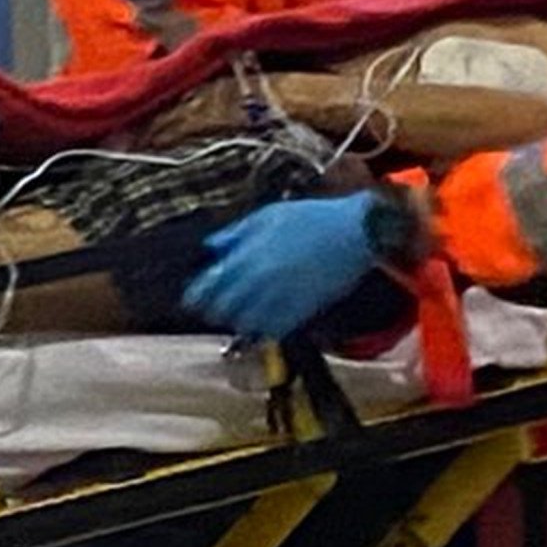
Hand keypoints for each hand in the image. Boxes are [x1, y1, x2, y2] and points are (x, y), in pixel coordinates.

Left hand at [181, 195, 388, 340]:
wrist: (355, 233)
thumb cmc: (312, 219)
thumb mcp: (267, 216)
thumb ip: (236, 234)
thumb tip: (210, 246)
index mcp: (247, 255)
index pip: (208, 287)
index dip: (196, 296)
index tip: (191, 298)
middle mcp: (260, 281)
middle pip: (222, 310)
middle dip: (214, 309)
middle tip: (214, 307)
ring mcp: (280, 299)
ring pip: (244, 325)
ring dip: (238, 320)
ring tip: (240, 311)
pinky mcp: (301, 312)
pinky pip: (272, 331)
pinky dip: (263, 328)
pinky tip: (263, 318)